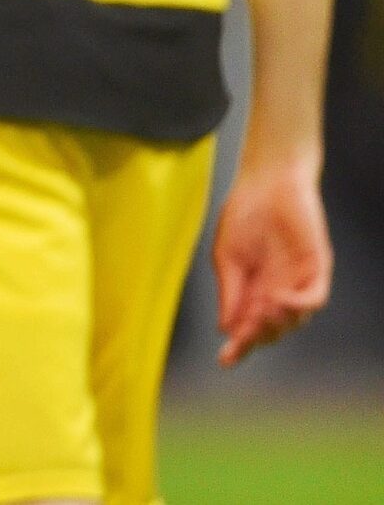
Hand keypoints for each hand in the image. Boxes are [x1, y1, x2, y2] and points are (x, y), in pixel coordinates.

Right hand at [213, 151, 330, 365]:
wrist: (267, 181)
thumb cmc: (243, 213)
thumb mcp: (226, 256)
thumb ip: (229, 291)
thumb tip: (227, 327)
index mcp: (252, 290)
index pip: (247, 326)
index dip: (238, 345)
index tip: (225, 361)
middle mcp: (277, 291)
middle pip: (272, 331)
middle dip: (256, 337)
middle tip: (243, 334)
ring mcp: (298, 282)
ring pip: (294, 321)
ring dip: (275, 323)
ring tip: (258, 312)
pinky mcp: (316, 269)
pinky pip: (314, 299)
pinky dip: (297, 306)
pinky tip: (277, 300)